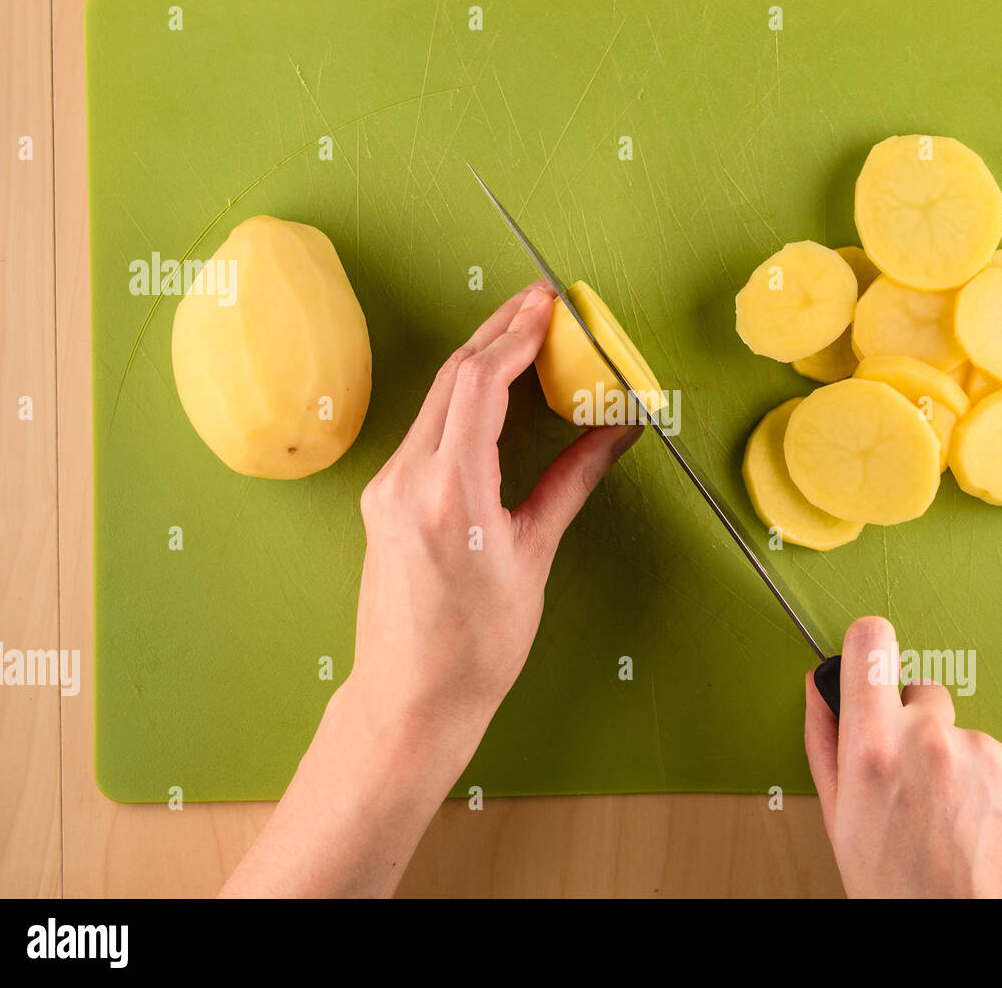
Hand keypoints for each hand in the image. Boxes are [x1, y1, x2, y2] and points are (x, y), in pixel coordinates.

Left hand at [221, 282, 639, 896]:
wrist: (410, 698)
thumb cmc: (478, 645)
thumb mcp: (533, 556)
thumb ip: (573, 481)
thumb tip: (618, 431)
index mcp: (449, 490)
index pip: (479, 384)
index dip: (517, 335)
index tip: (550, 306)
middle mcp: (407, 477)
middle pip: (453, 378)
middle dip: (498, 331)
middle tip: (541, 302)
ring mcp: (388, 486)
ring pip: (435, 399)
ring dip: (479, 360)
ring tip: (524, 334)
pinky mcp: (383, 499)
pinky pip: (425, 428)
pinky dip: (462, 398)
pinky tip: (492, 390)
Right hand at [804, 616, 1001, 897]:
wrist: (980, 936)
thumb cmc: (907, 895)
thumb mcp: (842, 822)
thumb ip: (826, 742)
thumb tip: (819, 693)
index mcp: (875, 748)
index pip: (870, 644)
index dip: (867, 646)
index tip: (867, 653)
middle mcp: (930, 738)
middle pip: (916, 690)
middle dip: (908, 723)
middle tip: (906, 780)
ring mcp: (981, 751)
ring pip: (954, 730)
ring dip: (947, 760)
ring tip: (944, 819)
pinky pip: (989, 756)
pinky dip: (980, 782)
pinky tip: (972, 824)